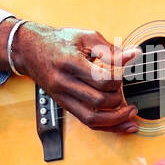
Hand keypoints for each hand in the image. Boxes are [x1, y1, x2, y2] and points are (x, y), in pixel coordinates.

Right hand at [11, 22, 141, 132]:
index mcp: (70, 63)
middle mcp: (64, 83)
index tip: (123, 72)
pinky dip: (106, 126)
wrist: (30, 49)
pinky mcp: (64, 105)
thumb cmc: (59, 41)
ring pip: (93, 119)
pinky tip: (121, 123)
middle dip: (118, 96)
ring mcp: (62, 97)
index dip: (119, 78)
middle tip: (122, 87)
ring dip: (116, 119)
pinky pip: (87, 122)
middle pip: (99, 100)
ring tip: (130, 112)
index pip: (102, 79)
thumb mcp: (86, 38)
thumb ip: (111, 50)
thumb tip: (134, 55)